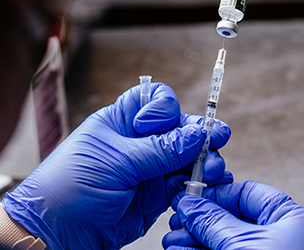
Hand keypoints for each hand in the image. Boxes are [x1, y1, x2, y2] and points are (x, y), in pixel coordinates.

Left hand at [2, 83, 231, 249]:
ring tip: (214, 169)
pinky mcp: (157, 194)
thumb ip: (160, 150)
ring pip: (188, 156)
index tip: (157, 126)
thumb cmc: (69, 187)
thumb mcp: (116, 162)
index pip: (155, 100)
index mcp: (123, 121)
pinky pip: (185, 183)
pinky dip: (199, 183)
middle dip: (200, 133)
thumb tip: (197, 134)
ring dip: (205, 160)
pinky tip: (209, 184)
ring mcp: (150, 168)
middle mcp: (140, 141)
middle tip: (217, 139)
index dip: (164, 109)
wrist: (56, 233)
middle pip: (180, 128)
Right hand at [164, 181, 303, 249]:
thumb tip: (192, 205)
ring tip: (173, 240)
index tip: (191, 199)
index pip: (248, 194)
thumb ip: (213, 222)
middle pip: (232, 218)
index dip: (217, 195)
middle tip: (178, 221)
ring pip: (224, 240)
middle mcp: (281, 237)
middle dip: (200, 221)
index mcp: (291, 220)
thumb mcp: (241, 246)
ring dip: (196, 240)